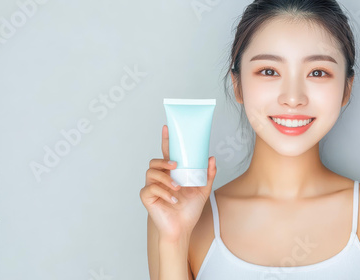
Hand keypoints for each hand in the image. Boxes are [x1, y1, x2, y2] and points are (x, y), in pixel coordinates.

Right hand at [140, 125, 216, 241]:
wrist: (183, 228)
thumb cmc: (189, 210)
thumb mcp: (202, 190)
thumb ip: (208, 175)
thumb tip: (212, 158)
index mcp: (171, 173)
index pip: (167, 153)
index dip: (166, 140)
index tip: (167, 128)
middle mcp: (160, 178)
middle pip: (154, 161)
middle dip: (164, 161)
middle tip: (175, 165)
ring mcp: (152, 187)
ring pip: (151, 173)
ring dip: (165, 179)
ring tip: (177, 188)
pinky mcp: (147, 197)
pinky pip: (151, 189)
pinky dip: (164, 193)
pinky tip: (174, 200)